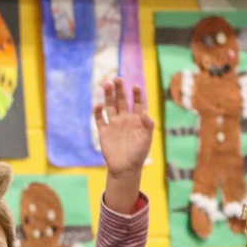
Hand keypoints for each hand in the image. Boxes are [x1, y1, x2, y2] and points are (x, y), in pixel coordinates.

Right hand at [95, 78, 154, 213]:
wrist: (125, 168)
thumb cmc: (139, 154)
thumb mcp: (146, 139)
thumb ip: (148, 125)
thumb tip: (145, 112)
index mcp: (137, 119)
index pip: (137, 103)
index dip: (136, 94)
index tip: (135, 86)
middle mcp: (125, 119)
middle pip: (121, 100)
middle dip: (119, 89)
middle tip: (117, 79)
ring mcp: (114, 124)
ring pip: (110, 106)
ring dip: (108, 95)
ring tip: (106, 84)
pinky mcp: (103, 131)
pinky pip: (99, 119)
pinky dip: (98, 111)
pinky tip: (98, 104)